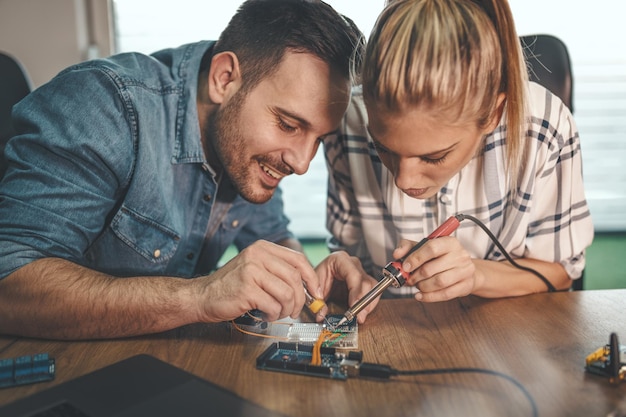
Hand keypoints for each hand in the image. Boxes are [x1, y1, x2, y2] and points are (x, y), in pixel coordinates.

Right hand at [196, 240, 320, 322]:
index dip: (312, 278)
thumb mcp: (256, 269)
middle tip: (295, 310)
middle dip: (300, 299)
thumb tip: (309, 286)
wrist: (203, 296)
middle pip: (295, 278)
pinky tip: (265, 315)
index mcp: (263, 248)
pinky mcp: (246, 289)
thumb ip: (279, 271)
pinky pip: (273, 305)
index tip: (316, 293)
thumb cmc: (232, 286)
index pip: (298, 259)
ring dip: (286, 309)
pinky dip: (273, 315)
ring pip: (287, 293)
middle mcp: (257, 255)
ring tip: (276, 313)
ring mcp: (251, 271)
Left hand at [315, 251, 377, 323]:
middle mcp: (353, 264)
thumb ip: (317, 301)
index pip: (354, 275)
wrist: (315, 279)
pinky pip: (372, 294)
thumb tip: (321, 314)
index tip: (353, 306)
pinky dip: (368, 305)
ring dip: (368, 304)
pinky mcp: (363, 284)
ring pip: (373, 288)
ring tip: (360, 317)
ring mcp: (360, 273)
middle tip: (359, 316)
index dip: (356, 292)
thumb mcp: (312, 288)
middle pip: (366, 282)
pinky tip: (361, 313)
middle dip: (364, 302)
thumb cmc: (315, 278)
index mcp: (340, 260)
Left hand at [393, 237, 475, 301]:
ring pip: (439, 282)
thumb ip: (407, 247)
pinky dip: (429, 297)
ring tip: (417, 285)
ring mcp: (465, 271)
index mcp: (449, 242)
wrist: (462, 268)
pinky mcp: (466, 285)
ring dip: (422, 286)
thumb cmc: (441, 257)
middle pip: (432, 268)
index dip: (415, 258)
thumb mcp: (424, 246)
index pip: (431, 248)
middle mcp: (460, 255)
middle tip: (409, 279)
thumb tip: (397, 254)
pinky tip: (420, 295)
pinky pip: (445, 294)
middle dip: (416, 276)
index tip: (405, 266)